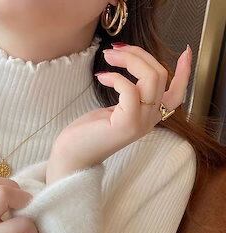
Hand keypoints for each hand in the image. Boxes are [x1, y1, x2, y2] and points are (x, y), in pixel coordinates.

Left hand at [47, 43, 192, 183]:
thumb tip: (133, 66)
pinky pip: (130, 90)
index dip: (185, 72)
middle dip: (139, 54)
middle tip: (114, 49)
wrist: (73, 156)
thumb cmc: (89, 132)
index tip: (186, 51)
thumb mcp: (115, 110)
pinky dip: (116, 77)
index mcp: (150, 116)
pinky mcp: (127, 124)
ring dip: (129, 59)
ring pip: (151, 78)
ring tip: (108, 56)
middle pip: (160, 75)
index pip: (177, 94)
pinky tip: (101, 77)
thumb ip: (130, 95)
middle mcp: (150, 120)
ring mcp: (140, 123)